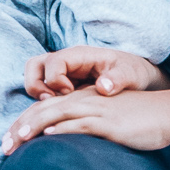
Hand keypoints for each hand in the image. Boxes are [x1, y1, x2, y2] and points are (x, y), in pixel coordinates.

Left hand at [2, 85, 169, 154]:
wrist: (167, 113)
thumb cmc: (138, 120)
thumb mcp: (107, 121)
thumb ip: (86, 127)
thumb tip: (64, 143)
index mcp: (81, 100)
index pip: (44, 109)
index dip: (23, 124)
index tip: (8, 141)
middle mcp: (84, 101)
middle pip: (43, 111)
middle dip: (20, 128)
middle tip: (2, 147)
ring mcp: (95, 110)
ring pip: (55, 116)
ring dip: (33, 128)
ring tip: (16, 142)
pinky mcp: (108, 122)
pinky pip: (80, 124)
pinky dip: (61, 130)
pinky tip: (47, 138)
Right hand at [23, 45, 167, 99]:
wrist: (136, 77)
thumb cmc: (132, 72)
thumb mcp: (130, 74)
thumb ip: (117, 79)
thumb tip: (103, 87)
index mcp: (80, 55)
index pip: (53, 62)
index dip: (55, 80)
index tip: (70, 94)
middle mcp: (66, 62)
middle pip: (34, 65)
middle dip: (36, 85)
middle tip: (52, 102)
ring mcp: (62, 73)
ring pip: (34, 77)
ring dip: (37, 94)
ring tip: (53, 109)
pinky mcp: (62, 85)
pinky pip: (42, 91)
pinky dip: (43, 103)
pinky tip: (59, 115)